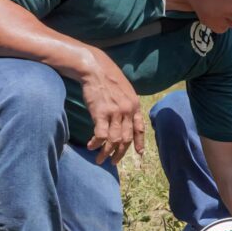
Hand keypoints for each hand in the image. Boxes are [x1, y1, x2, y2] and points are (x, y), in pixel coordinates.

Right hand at [80, 49, 144, 164]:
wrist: (95, 69)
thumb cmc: (107, 78)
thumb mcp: (124, 90)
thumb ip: (127, 104)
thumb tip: (125, 116)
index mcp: (135, 105)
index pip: (139, 128)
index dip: (139, 142)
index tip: (139, 153)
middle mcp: (127, 111)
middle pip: (126, 138)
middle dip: (120, 153)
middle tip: (113, 161)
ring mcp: (115, 113)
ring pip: (114, 140)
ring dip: (106, 153)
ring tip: (99, 159)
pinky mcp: (101, 113)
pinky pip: (101, 135)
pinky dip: (96, 144)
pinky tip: (91, 146)